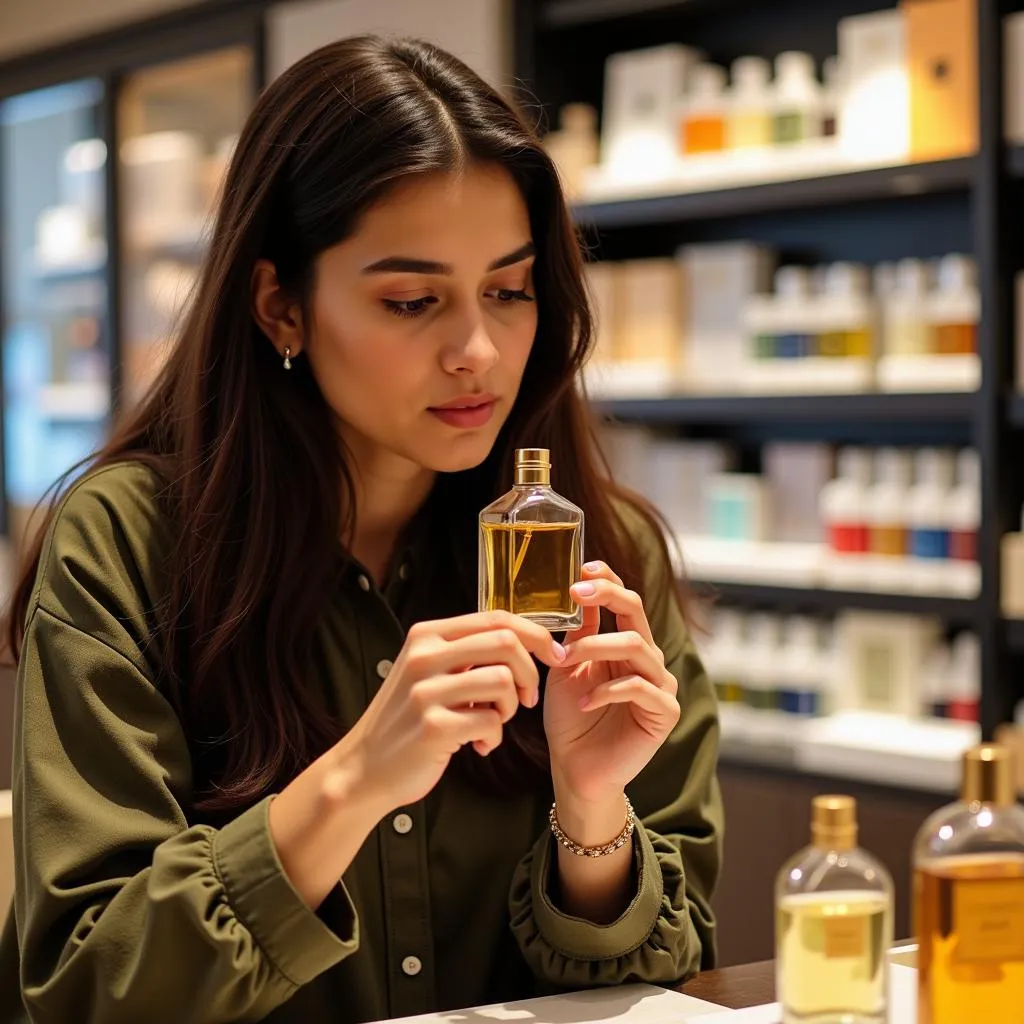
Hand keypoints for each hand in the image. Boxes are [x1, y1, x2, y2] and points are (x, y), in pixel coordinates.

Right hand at [333, 611, 564, 814]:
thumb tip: (527, 638)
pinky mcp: (433, 727)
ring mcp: (426, 691)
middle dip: (530, 672)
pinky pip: (491, 721)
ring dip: (510, 707)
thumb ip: (467, 652)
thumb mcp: (429, 671)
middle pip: (506, 643)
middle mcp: (424, 656)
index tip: (554, 656)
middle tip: (526, 698)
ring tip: (493, 721)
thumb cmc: (409, 718)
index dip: (536, 635)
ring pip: (503, 681)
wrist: (365, 768)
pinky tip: (478, 745)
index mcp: (427, 635)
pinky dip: (494, 736)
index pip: (496, 617)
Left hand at [544, 562, 679, 808]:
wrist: (576, 768)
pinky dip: (607, 690)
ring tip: (567, 663)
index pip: (624, 601)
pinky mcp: (665, 712)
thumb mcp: (569, 667)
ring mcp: (661, 684)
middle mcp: (649, 658)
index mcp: (626, 644)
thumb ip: (577, 633)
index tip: (583, 566)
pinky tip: (584, 701)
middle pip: (636, 613)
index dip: (608, 580)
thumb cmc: (570, 718)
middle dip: (606, 597)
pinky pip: (640, 688)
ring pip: (636, 647)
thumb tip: (575, 590)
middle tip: (575, 593)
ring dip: (596, 648)